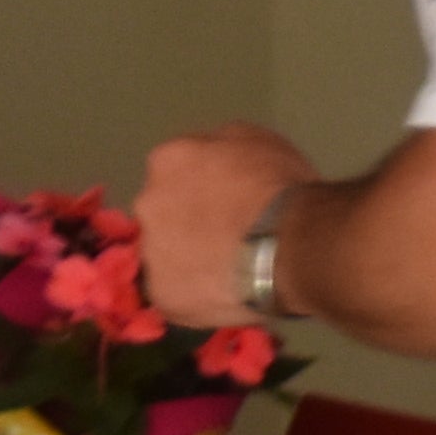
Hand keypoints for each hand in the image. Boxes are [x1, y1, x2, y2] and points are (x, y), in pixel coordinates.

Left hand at [137, 124, 315, 330]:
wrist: (288, 246)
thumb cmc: (277, 188)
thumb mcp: (257, 140)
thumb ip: (221, 147)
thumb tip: (214, 162)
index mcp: (168, 160)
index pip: (174, 170)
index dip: (200, 186)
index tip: (223, 199)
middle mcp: (147, 203)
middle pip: (162, 212)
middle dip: (185, 222)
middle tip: (223, 235)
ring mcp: (151, 252)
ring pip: (165, 256)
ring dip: (187, 259)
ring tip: (227, 269)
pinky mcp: (163, 295)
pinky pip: (176, 293)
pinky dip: (195, 294)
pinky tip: (223, 292)